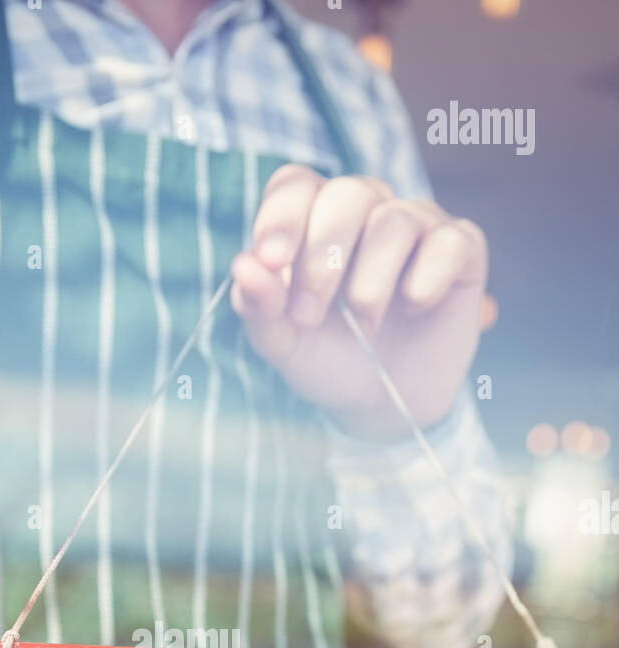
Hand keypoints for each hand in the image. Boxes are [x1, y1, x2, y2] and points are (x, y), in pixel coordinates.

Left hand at [231, 167, 488, 441]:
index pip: (296, 186)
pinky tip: (414, 310)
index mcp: (315, 218)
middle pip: (347, 195)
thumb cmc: (328, 359)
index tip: (272, 261)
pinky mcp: (460, 249)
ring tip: (364, 324)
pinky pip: (449, 243)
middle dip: (323, 258)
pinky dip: (426, 282)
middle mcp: (367, 209)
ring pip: (395, 221)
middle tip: (310, 315)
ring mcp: (417, 224)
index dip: (283, 216)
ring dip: (371, 282)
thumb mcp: (283, 342)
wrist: (380, 403)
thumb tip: (244, 265)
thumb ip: (259, 306)